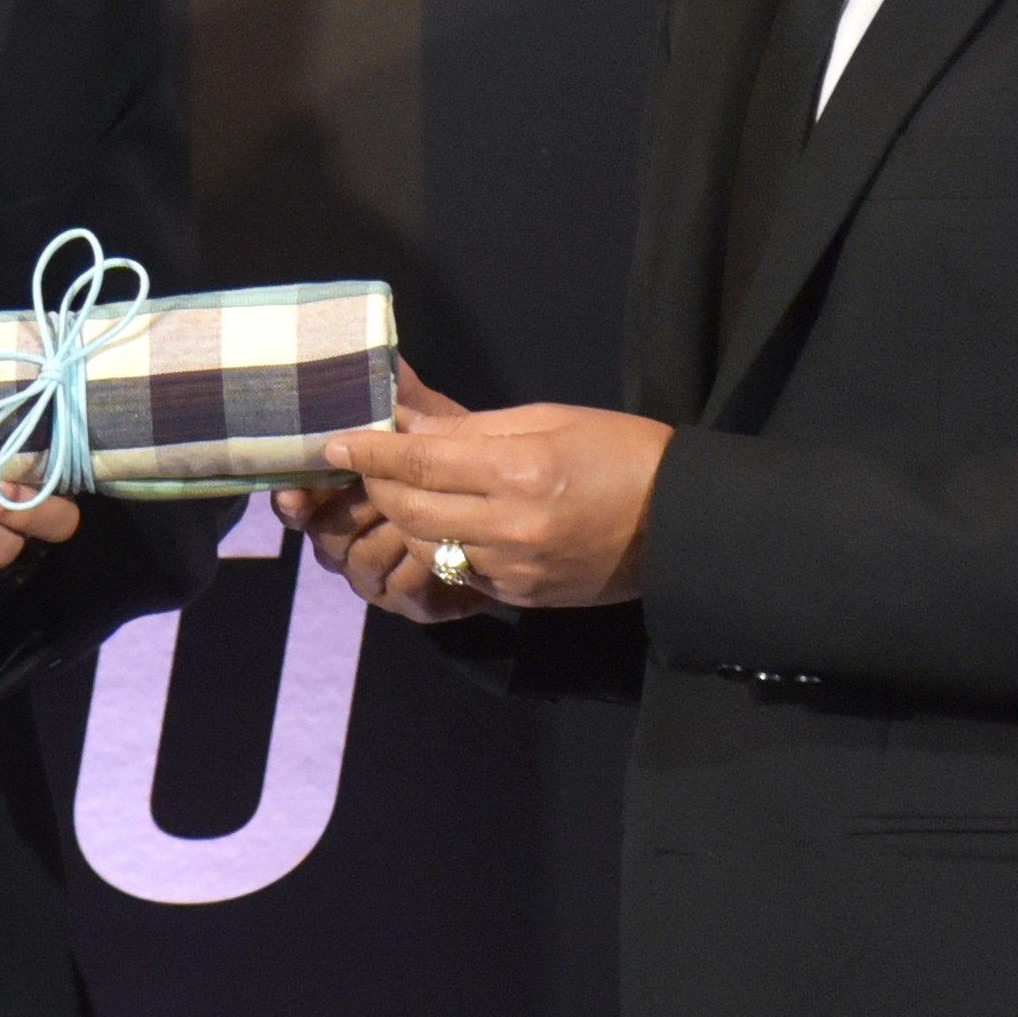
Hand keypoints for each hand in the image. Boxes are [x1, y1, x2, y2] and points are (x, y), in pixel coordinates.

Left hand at [319, 377, 672, 612]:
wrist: (682, 522)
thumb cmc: (621, 452)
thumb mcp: (549, 419)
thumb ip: (472, 426)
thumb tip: (408, 420)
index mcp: (518, 470)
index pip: (419, 460)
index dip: (370, 449)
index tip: (335, 440)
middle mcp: (509, 525)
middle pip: (410, 509)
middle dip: (379, 484)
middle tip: (366, 462)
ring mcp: (514, 569)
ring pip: (428, 546)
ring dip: (406, 519)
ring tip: (403, 492)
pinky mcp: (522, 597)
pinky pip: (460, 573)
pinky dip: (443, 547)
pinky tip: (449, 525)